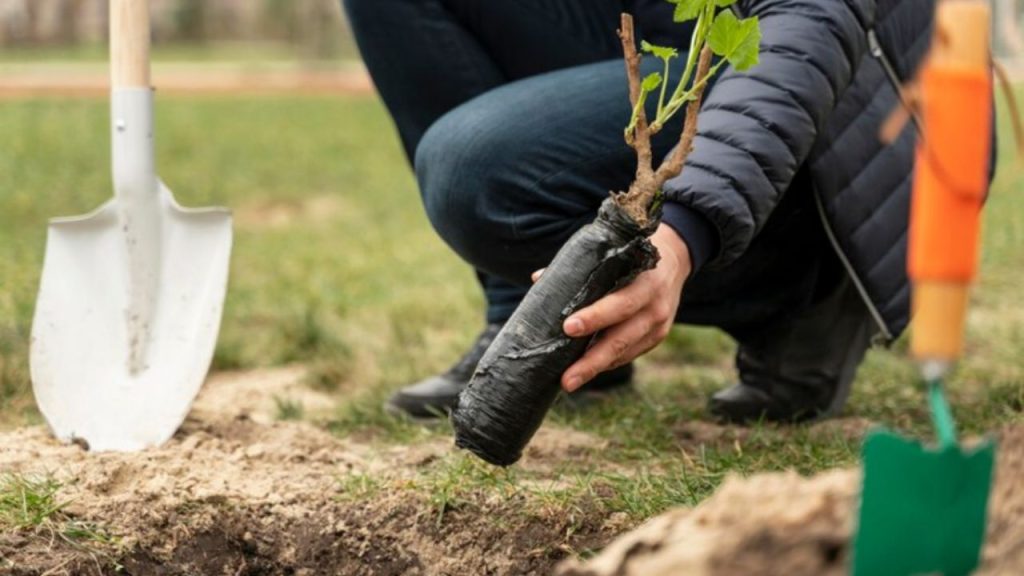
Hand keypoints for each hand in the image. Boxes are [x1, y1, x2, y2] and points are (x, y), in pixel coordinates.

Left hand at [534, 223, 691, 392]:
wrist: (675, 259)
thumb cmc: (631, 255)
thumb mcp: (613, 254)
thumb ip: (580, 268)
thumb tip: (538, 279)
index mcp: (645, 281)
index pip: (620, 303)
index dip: (595, 317)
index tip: (567, 328)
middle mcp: (655, 306)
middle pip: (621, 338)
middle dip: (591, 360)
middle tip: (566, 379)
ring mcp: (659, 325)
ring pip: (624, 352)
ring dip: (595, 368)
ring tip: (568, 382)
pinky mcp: (656, 337)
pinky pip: (628, 354)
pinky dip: (607, 362)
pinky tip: (586, 369)